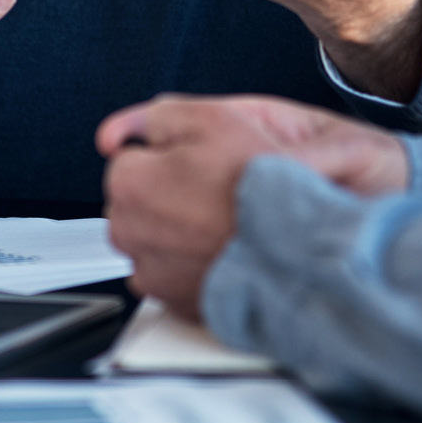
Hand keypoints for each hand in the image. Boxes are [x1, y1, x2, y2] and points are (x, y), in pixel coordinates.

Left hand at [97, 94, 409, 317]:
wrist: (307, 250)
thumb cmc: (265, 185)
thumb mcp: (213, 117)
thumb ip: (155, 117)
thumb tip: (114, 133)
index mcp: (131, 184)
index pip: (129, 159)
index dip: (171, 155)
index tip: (203, 161)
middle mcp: (132, 234)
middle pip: (138, 202)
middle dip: (167, 192)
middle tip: (218, 188)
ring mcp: (153, 275)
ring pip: (154, 239)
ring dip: (178, 229)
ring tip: (225, 220)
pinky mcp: (178, 305)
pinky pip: (174, 275)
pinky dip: (193, 264)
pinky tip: (226, 249)